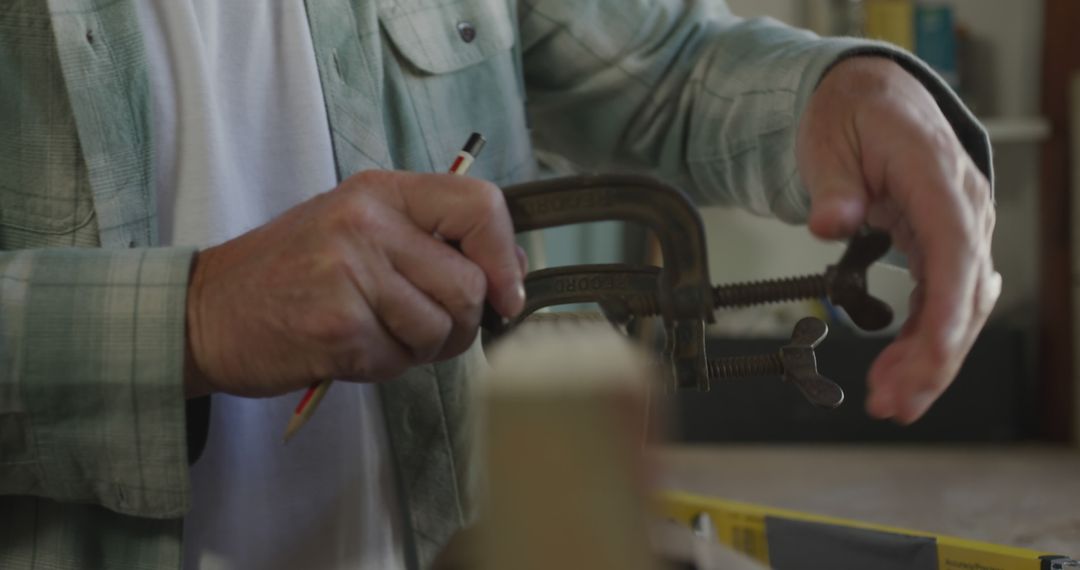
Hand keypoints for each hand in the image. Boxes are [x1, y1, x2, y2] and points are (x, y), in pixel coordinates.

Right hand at [183, 170, 525, 397]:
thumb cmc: (290, 272)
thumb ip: (431, 239)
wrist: (205, 311)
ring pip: (441, 329)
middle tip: (423, 327)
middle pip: (469, 284)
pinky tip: (349, 347)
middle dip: (460, 322)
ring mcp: (349, 274)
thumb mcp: (358, 228)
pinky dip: (384, 366)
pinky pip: (400, 361)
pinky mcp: (336, 329)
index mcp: (379, 191)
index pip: (480, 204)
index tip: (505, 294)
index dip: (505, 256)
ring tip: (377, 332)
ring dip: (420, 348)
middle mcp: (366, 223)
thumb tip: (511, 271)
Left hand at [797, 57, 1000, 423]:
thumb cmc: (850, 113)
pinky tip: (895, 371)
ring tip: (890, 401)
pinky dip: (922, 339)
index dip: (948, 306)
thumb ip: (832, 185)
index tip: (934, 352)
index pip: (954, 247)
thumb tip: (831, 223)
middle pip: (965, 290)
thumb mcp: (827, 139)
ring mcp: (958, 226)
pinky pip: (942, 300)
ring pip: (959, 305)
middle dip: (935, 354)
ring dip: (929, 358)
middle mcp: (962, 204)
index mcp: (936, 173)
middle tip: (895, 402)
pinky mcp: (944, 244)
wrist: (869, 95)